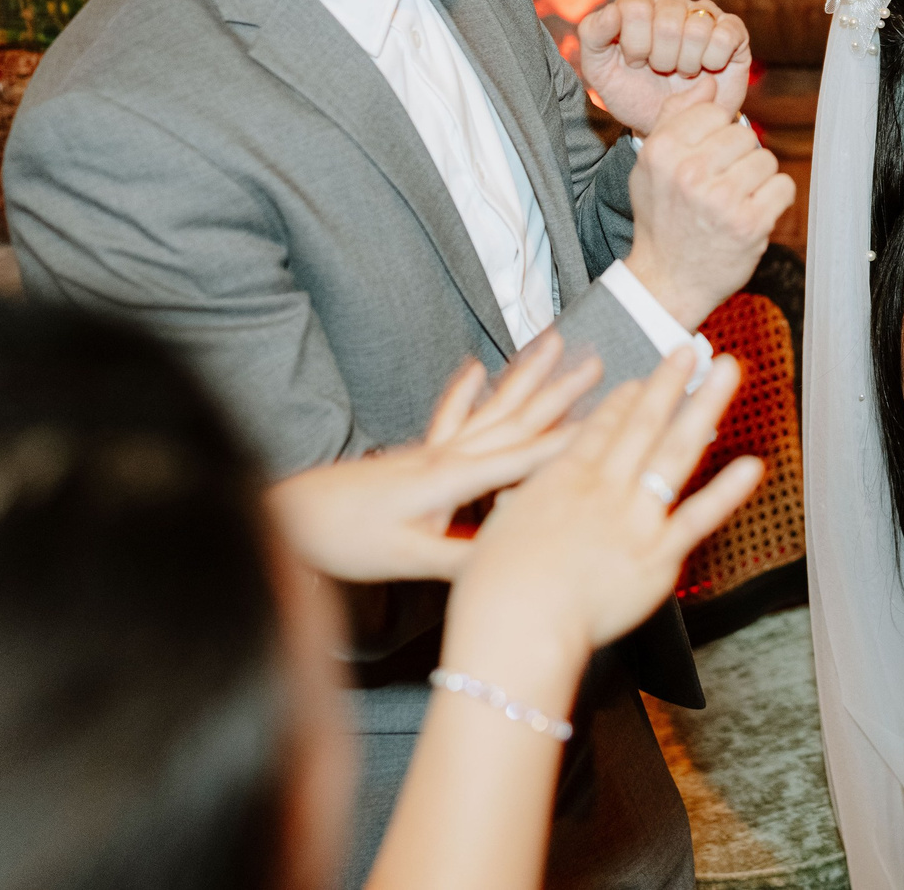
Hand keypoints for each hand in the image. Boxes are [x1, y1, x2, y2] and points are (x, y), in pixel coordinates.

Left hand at [267, 333, 606, 582]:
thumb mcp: (407, 560)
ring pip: (492, 407)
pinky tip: (478, 366)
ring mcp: (432, 450)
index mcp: (453, 479)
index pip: (526, 455)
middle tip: (601, 361)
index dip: (573, 437)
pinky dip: (467, 389)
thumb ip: (463, 556)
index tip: (614, 418)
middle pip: (516, 417)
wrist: (289, 518)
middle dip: (561, 390)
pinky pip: (451, 415)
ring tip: (555, 342)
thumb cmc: (344, 539)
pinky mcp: (415, 454)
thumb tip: (515, 556)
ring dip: (526, 375)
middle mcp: (449, 455)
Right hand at [439, 350, 763, 704]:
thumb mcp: (499, 527)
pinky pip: (699, 516)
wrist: (518, 623)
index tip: (640, 381)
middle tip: (691, 349)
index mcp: (563, 479)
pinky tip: (751, 466)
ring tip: (727, 373)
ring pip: (675, 452)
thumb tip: (520, 498)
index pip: (600, 429)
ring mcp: (635, 518)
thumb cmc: (496, 588)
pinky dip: (728, 491)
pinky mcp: (657, 554)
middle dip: (669, 382)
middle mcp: (604, 489)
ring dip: (704, 407)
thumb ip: (522, 506)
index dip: (625, 401)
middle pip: (643, 423)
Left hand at [577, 0, 751, 134]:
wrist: (670, 122)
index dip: (635, 44)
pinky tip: (706, 69)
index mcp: (638, 1)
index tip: (634, 62)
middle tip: (660, 71)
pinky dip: (713, 61)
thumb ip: (593, 35)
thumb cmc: (634, 93)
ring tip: (681, 73)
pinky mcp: (733, 30)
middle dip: (661, 59)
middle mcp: (672, 0)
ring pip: (697, 29)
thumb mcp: (600, 70)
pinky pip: (726, 36)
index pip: (635, 6)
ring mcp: (705, 13)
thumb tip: (612, 11)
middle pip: (669, 20)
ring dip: (686, 64)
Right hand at [620, 90, 793, 327]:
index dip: (717, 132)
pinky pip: (784, 187)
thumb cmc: (661, 217)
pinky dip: (774, 200)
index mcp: (662, 151)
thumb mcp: (651, 163)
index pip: (714, 112)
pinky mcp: (750, 223)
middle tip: (722, 183)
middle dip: (739, 156)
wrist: (668, 280)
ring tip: (735, 199)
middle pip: (744, 134)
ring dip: (757, 179)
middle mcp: (690, 172)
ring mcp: (722, 199)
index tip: (708, 156)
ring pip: (766, 160)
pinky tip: (753, 212)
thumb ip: (676, 116)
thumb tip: (710, 83)